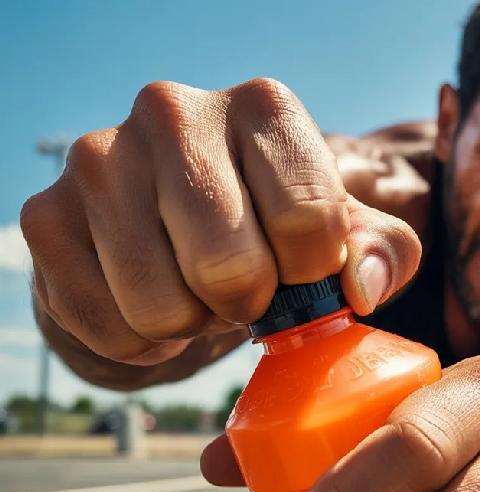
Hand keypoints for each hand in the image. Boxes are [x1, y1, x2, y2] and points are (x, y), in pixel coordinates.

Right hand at [21, 79, 419, 365]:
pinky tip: (149, 300)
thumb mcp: (346, 237)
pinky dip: (140, 342)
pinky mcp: (44, 216)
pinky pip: (109, 328)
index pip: (309, 222)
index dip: (310, 275)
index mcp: (263, 108)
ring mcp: (98, 159)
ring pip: (162, 310)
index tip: (298, 269)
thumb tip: (358, 288)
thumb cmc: (271, 232)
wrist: (174, 231)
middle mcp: (174, 113)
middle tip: (242, 291)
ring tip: (194, 292)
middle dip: (247, 306)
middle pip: (229, 269)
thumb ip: (381, 254)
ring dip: (191, 326)